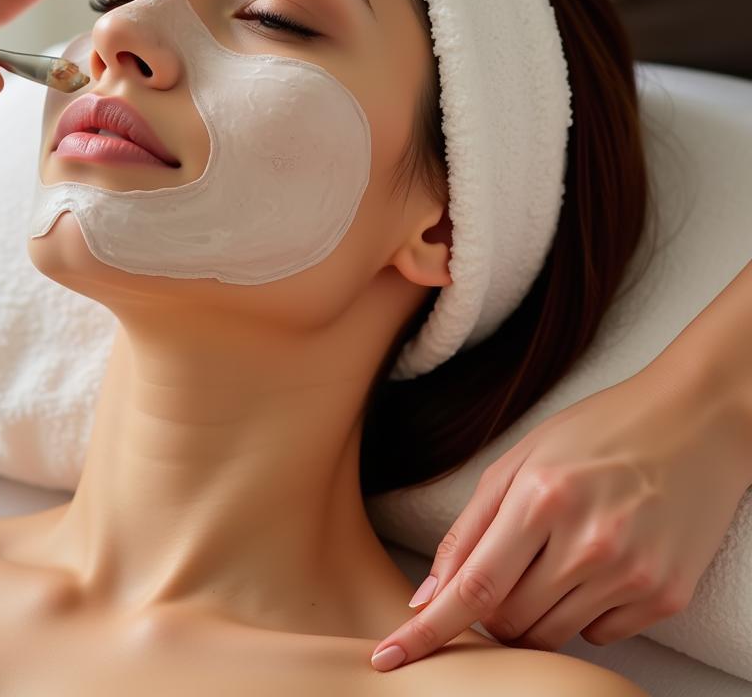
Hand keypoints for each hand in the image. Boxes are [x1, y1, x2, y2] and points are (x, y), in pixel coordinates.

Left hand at [371, 364, 749, 669]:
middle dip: (490, 606)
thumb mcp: (520, 461)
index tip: (387, 658)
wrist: (694, 423)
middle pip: (507, 620)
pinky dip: (582, 612)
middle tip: (509, 561)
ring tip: (554, 556)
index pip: (471, 587)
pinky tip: (596, 564)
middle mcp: (588, 543)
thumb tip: (427, 595)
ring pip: (549, 636)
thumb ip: (469, 529)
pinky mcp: (665, 596)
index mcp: (541, 498)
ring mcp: (631, 574)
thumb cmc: (596, 433)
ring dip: (533, 613)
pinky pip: (598, 635)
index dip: (425, 631)